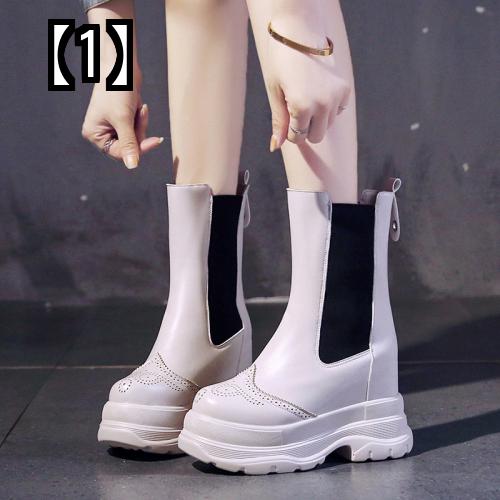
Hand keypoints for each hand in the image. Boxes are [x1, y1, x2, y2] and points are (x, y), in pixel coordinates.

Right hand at [81, 68, 162, 169]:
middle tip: (141, 114)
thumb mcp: (124, 119)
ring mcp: (112, 127)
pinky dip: (141, 119)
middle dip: (138, 131)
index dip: (139, 148)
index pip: (120, 153)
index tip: (156, 140)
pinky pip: (137, 128)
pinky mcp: (122, 120)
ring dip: (140, 123)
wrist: (122, 65)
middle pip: (129, 147)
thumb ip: (129, 144)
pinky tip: (139, 106)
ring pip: (135, 138)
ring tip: (138, 107)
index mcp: (94, 135)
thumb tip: (132, 166)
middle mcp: (101, 133)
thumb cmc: (117, 88)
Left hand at [266, 21, 350, 150]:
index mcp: (303, 106)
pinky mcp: (345, 89)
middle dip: (305, 129)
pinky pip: (339, 112)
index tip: (286, 116)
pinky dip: (329, 108)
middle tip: (296, 110)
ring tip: (306, 97)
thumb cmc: (282, 62)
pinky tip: (319, 92)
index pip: (298, 137)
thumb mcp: (275, 93)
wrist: (299, 34)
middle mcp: (323, 104)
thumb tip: (275, 146)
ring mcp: (336, 96)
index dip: (289, 130)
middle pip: (316, 137)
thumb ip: (278, 122)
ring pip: (328, 125)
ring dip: (317, 119)